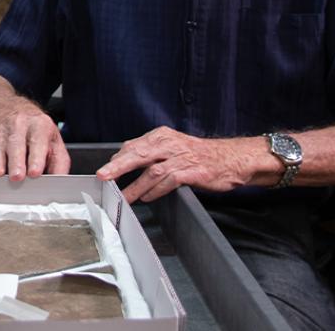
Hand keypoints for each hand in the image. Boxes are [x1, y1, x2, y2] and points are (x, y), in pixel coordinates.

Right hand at [0, 101, 69, 180]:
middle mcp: (20, 124)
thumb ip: (59, 163)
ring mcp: (2, 130)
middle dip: (16, 161)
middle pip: (16, 143)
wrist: (15, 111)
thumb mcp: (54, 142)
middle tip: (17, 177)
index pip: (38, 141)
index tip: (35, 172)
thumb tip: (59, 180)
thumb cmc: (38, 132)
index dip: (36, 158)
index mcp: (40, 125)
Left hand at [97, 126, 261, 202]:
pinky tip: (147, 197)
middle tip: (103, 177)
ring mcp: (182, 157)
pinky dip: (156, 190)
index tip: (105, 171)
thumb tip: (123, 160)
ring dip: (136, 185)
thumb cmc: (199, 155)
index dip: (118, 159)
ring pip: (152, 170)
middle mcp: (170, 144)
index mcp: (162, 136)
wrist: (231, 158)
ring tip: (124, 197)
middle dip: (118, 166)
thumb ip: (150, 152)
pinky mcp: (193, 171)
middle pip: (139, 153)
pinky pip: (170, 180)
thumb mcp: (172, 147)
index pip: (133, 145)